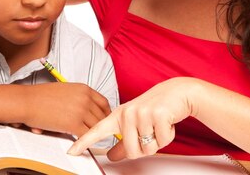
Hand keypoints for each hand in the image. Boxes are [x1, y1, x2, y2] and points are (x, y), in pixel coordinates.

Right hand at [24, 83, 111, 136]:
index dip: (105, 114)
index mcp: (84, 89)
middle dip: (100, 126)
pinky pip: (86, 135)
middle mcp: (85, 98)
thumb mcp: (66, 90)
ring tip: (87, 139)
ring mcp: (81, 110)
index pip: (104, 103)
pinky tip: (80, 143)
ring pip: (96, 127)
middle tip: (96, 133)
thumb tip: (88, 110)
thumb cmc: (41, 96)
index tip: (103, 120)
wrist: (27, 101)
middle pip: (102, 116)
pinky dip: (85, 141)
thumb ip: (79, 98)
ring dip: (93, 134)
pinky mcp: (73, 123)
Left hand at [67, 77, 197, 159]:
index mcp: (119, 115)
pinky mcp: (157, 115)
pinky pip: (162, 141)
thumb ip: (123, 141)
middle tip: (151, 135)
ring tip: (158, 126)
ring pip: (148, 148)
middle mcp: (127, 113)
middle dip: (144, 149)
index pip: (97, 130)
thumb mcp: (136, 122)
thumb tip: (112, 156)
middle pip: (131, 151)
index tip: (71, 151)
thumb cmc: (156, 107)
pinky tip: (167, 122)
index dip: (83, 142)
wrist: (177, 92)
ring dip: (158, 142)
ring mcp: (141, 113)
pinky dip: (168, 136)